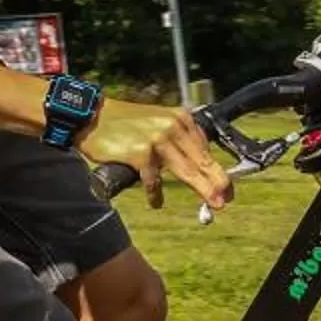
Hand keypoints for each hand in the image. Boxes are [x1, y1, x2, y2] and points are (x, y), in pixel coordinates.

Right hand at [76, 98, 231, 211]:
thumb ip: (178, 140)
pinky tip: (156, 203)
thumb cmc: (125, 124)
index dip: (217, 170)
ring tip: (213, 204)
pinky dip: (155, 194)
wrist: (93, 117)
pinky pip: (153, 180)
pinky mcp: (140, 153)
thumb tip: (199, 167)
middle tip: (226, 199)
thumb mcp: (158, 123)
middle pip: (201, 160)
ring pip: (186, 171)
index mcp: (181, 118)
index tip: (227, 187)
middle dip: (216, 182)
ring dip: (202, 189)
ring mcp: (158, 140)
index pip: (205, 148)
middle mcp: (173, 126)